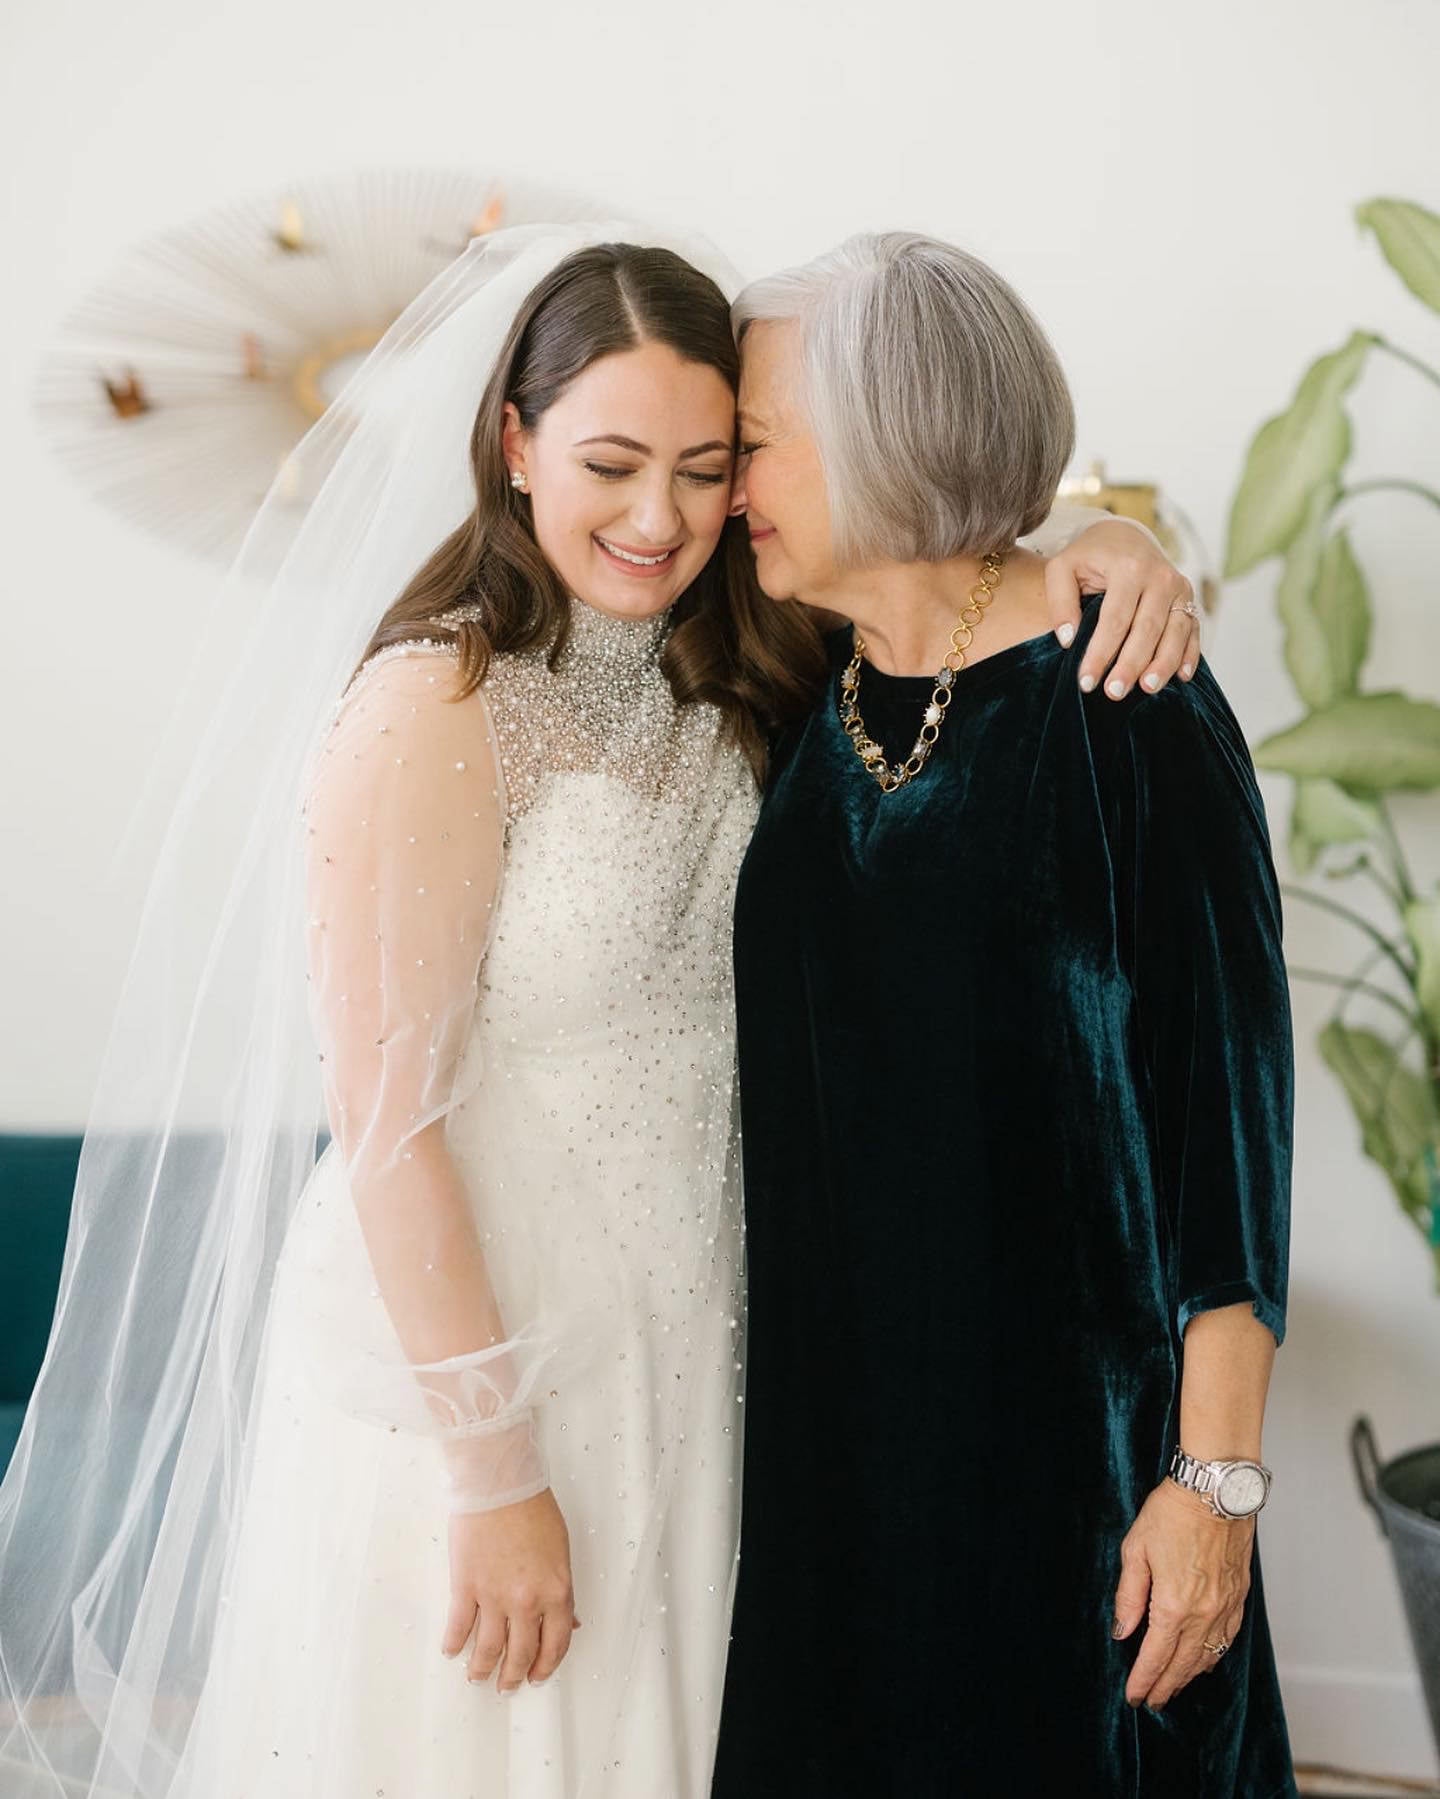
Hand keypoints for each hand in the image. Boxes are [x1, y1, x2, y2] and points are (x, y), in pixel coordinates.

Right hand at [441, 1487, 580, 1691]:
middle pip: (520, 1653)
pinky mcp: (465, 1587)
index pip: (556, 1643)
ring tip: (478, 1677)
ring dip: (482, 1669)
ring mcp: (494, 1596)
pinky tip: (452, 1651)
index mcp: (556, 1591)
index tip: (538, 1676)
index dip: (546, 1665)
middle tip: (507, 1684)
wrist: (499, 1484)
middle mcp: (526, 1601)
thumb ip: (561, 1590)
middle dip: (513, 1675)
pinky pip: (459, 1627)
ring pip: (488, 1649)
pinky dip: (454, 1644)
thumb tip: (568, 1620)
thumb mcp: (560, 1551)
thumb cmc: (532, 1508)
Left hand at [1044, 520, 1198, 698]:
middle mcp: (1160, 577)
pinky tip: (1181, 677)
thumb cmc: (1089, 557)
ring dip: (1163, 664)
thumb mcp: (1063, 568)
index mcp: (1128, 568)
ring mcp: (1180, 589)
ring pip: (1175, 632)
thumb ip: (1060, 601)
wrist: (1125, 536)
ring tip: (1147, 689)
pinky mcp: (1190, 600)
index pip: (1114, 619)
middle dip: (1131, 664)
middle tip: (1113, 692)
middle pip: (1146, 629)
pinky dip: (1190, 654)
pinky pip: (1193, 630)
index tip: (1085, 681)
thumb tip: (1067, 639)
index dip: (1101, 653)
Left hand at [1112, 1480, 1251, 1709]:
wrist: (1215, 1492)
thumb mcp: (1136, 1550)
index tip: (1133, 1696)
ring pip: (1207, 1657)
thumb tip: (1122, 1632)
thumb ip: (1129, 1596)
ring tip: (1172, 1687)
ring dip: (1188, 1677)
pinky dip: (1212, 1657)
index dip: (1142, 1680)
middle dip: (1165, 1686)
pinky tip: (1203, 1662)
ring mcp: (1225, 1609)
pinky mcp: (1239, 1599)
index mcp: (1174, 1605)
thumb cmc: (1172, 1514)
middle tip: (1151, 1701)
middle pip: (1182, 1665)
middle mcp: (1203, 1615)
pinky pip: (1226, 1641)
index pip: (1155, 1656)